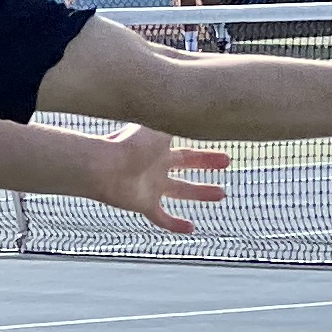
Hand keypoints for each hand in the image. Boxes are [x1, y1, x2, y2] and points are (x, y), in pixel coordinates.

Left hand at [100, 125, 228, 232]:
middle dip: (207, 163)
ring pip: (181, 190)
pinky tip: (191, 229)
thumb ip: (182, 118)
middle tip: (227, 163)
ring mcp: (151, 185)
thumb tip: (203, 103)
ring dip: (201, 193)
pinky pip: (162, 217)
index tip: (221, 144)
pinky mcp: (144, 203)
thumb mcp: (162, 125)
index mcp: (160, 146)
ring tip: (222, 195)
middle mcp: (157, 164)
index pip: (187, 142)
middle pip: (186, 163)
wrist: (103, 166)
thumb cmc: (130, 143)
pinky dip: (175, 224)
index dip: (205, 144)